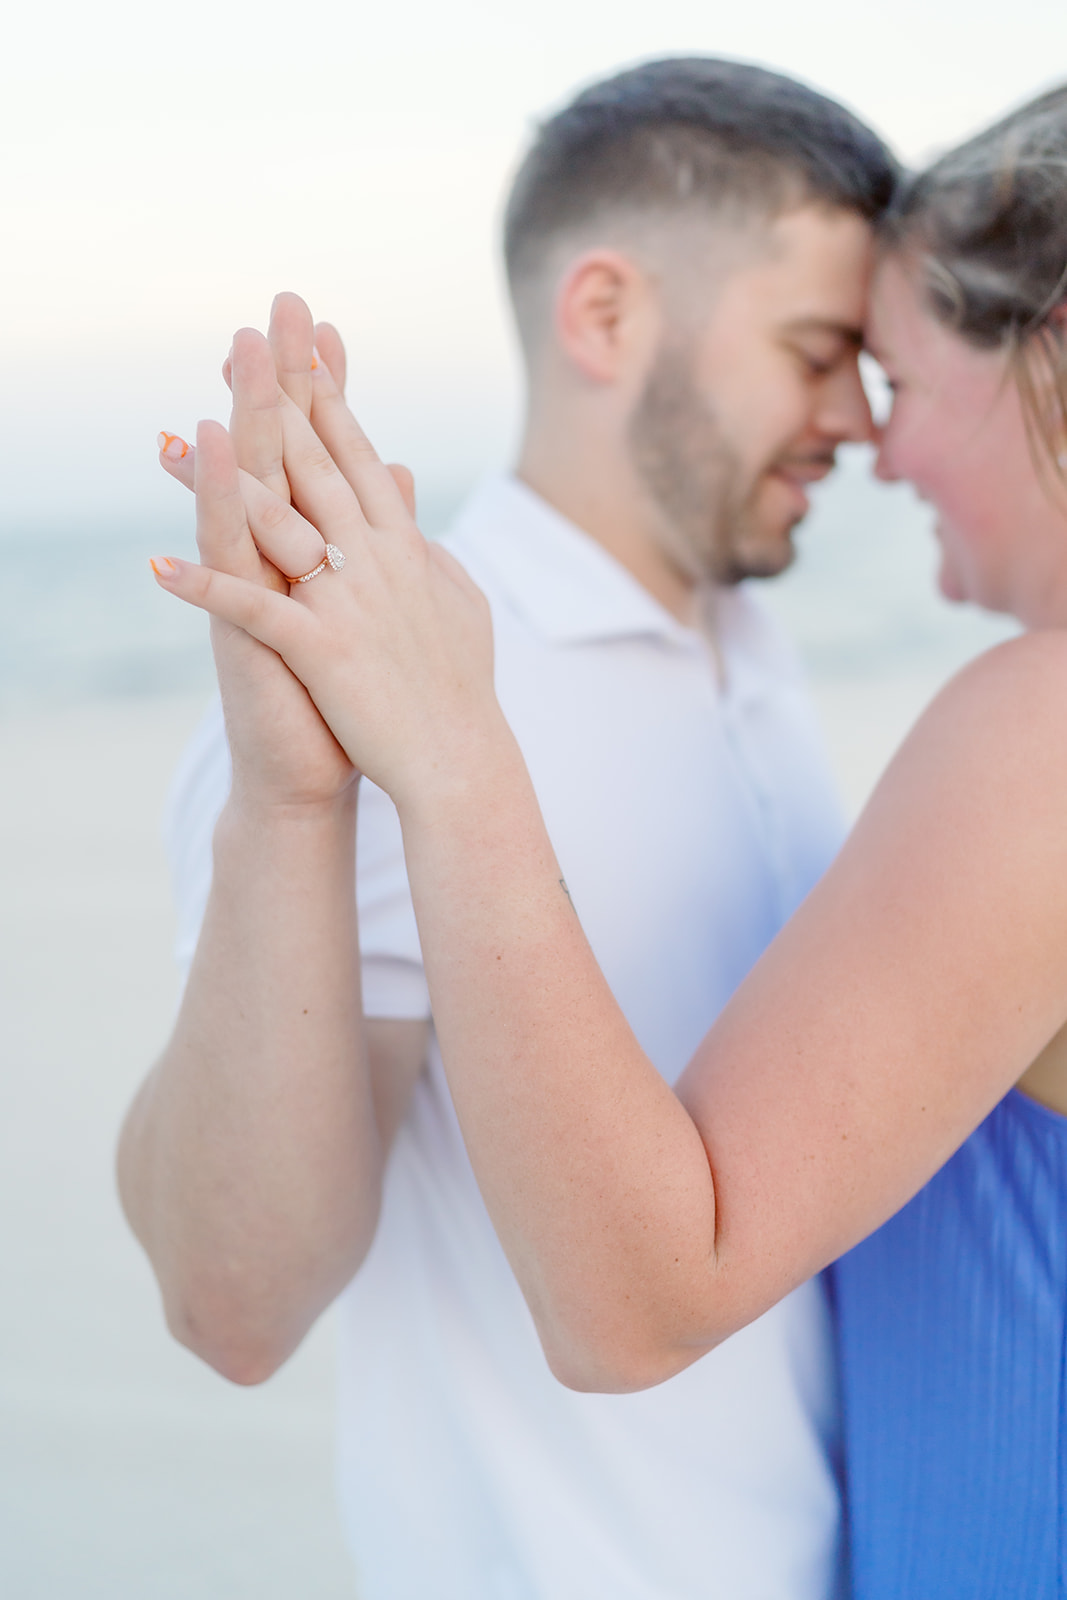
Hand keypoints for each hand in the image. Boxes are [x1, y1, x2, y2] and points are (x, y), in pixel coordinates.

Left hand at [151, 363, 501, 813]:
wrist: (461, 759)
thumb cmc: (461, 690)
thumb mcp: (460, 609)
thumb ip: (435, 562)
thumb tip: (420, 534)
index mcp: (406, 548)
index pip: (360, 459)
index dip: (329, 403)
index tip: (302, 353)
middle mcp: (376, 561)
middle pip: (317, 467)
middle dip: (276, 404)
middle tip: (242, 345)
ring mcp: (348, 602)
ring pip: (280, 523)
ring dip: (226, 479)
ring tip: (176, 438)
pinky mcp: (323, 649)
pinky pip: (253, 610)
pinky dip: (205, 588)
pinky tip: (158, 567)